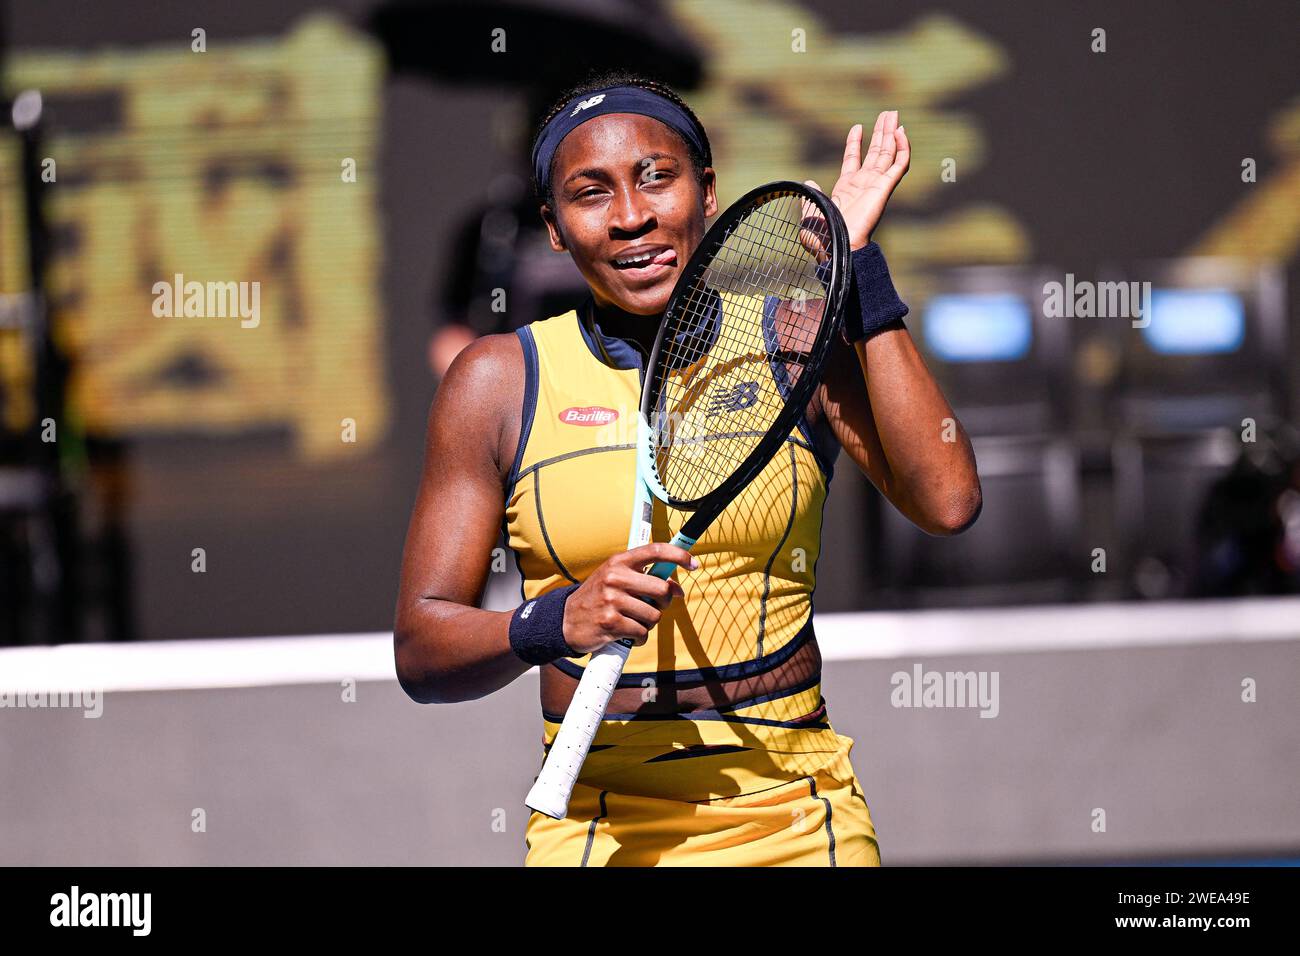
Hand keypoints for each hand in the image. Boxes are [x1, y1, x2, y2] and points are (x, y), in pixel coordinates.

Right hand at [561, 543, 694, 654]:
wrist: (565, 621)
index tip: (693, 563)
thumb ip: (644, 579)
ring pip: (654, 615)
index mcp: (619, 562)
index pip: (655, 551)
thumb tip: (677, 589)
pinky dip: (638, 638)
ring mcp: (612, 600)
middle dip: (664, 602)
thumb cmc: (597, 598)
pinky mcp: (611, 623)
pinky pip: (642, 633)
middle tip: (653, 607)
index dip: (679, 555)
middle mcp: (615, 577)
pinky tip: (626, 634)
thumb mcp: (616, 579)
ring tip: (632, 621)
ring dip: (648, 623)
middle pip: (662, 589)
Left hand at [806, 110, 909, 249]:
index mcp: (846, 188)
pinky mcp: (885, 188)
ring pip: (889, 153)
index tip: (857, 127)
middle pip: (876, 152)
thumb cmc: (823, 236)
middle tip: (888, 113)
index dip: (855, 142)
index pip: (853, 159)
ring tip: (894, 114)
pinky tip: (900, 132)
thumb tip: (808, 182)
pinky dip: (902, 148)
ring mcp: (876, 185)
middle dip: (881, 132)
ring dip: (892, 133)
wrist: (838, 246)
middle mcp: (864, 184)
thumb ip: (811, 195)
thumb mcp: (811, 212)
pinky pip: (899, 164)